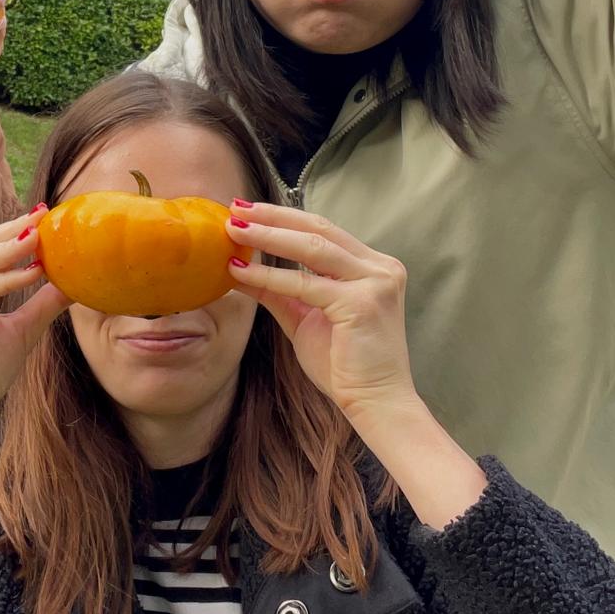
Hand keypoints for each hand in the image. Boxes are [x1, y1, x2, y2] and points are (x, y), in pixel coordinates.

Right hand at [0, 209, 67, 467]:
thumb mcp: (20, 332)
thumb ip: (41, 305)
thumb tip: (73, 284)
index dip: (16, 234)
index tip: (48, 218)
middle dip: (13, 232)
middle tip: (44, 216)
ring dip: (9, 250)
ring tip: (40, 236)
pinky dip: (2, 282)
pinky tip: (30, 273)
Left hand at [224, 202, 416, 428]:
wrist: (376, 403)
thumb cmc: (345, 365)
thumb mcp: (304, 317)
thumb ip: (278, 290)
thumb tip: (237, 266)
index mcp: (371, 266)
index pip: (322, 230)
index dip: (282, 217)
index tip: (246, 210)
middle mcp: (379, 267)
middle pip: (318, 229)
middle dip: (273, 217)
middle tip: (235, 210)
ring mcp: (375, 282)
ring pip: (311, 248)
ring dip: (268, 236)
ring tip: (235, 231)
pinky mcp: (362, 303)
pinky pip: (305, 283)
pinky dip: (270, 274)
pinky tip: (241, 271)